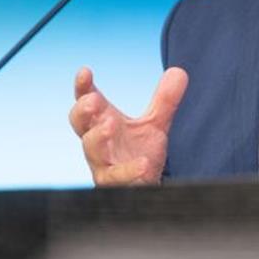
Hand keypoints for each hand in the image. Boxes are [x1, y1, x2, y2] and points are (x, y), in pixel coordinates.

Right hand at [69, 66, 188, 185]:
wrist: (145, 187)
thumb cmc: (139, 153)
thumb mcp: (155, 124)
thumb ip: (165, 101)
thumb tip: (179, 72)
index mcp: (103, 122)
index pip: (87, 101)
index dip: (83, 87)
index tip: (85, 71)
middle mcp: (99, 142)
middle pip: (80, 124)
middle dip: (83, 111)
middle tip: (93, 100)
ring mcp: (103, 164)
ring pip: (91, 151)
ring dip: (98, 137)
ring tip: (110, 124)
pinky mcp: (114, 185)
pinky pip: (116, 179)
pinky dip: (128, 171)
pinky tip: (143, 164)